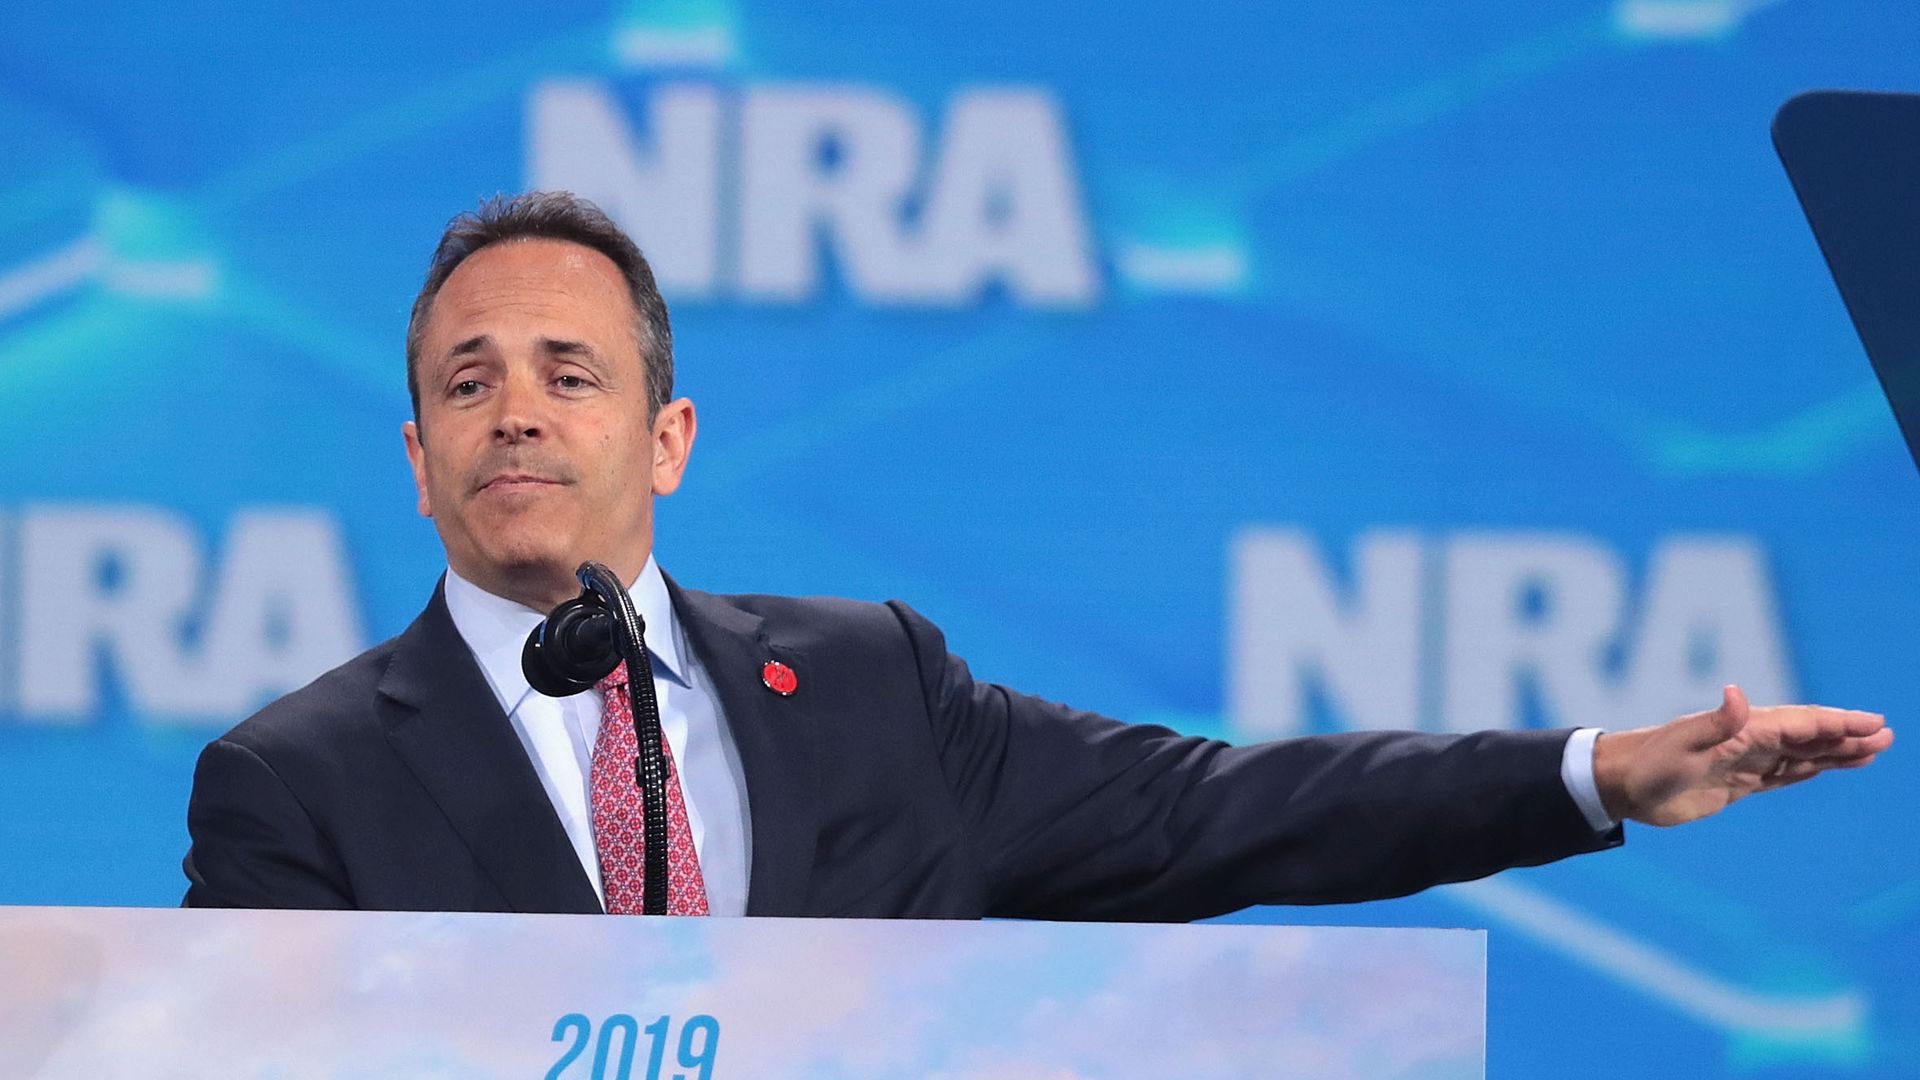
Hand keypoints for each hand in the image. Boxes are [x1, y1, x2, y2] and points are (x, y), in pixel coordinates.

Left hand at [1593, 685, 1892, 826]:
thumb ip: (1715, 724)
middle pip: (1808, 736)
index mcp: (1741, 728)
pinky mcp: (1735, 782)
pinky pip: (1782, 773)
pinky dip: (1808, 769)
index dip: (1838, 724)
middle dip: (1846, 736)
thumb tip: (1737, 693)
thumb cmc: (1646, 763)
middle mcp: (1747, 741)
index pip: (1800, 724)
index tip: (1873, 723)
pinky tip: (1827, 767)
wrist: (1620, 784)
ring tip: (1872, 751)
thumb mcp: (1681, 746)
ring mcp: (1743, 761)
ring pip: (1800, 755)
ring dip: (1835, 752)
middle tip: (1886, 735)